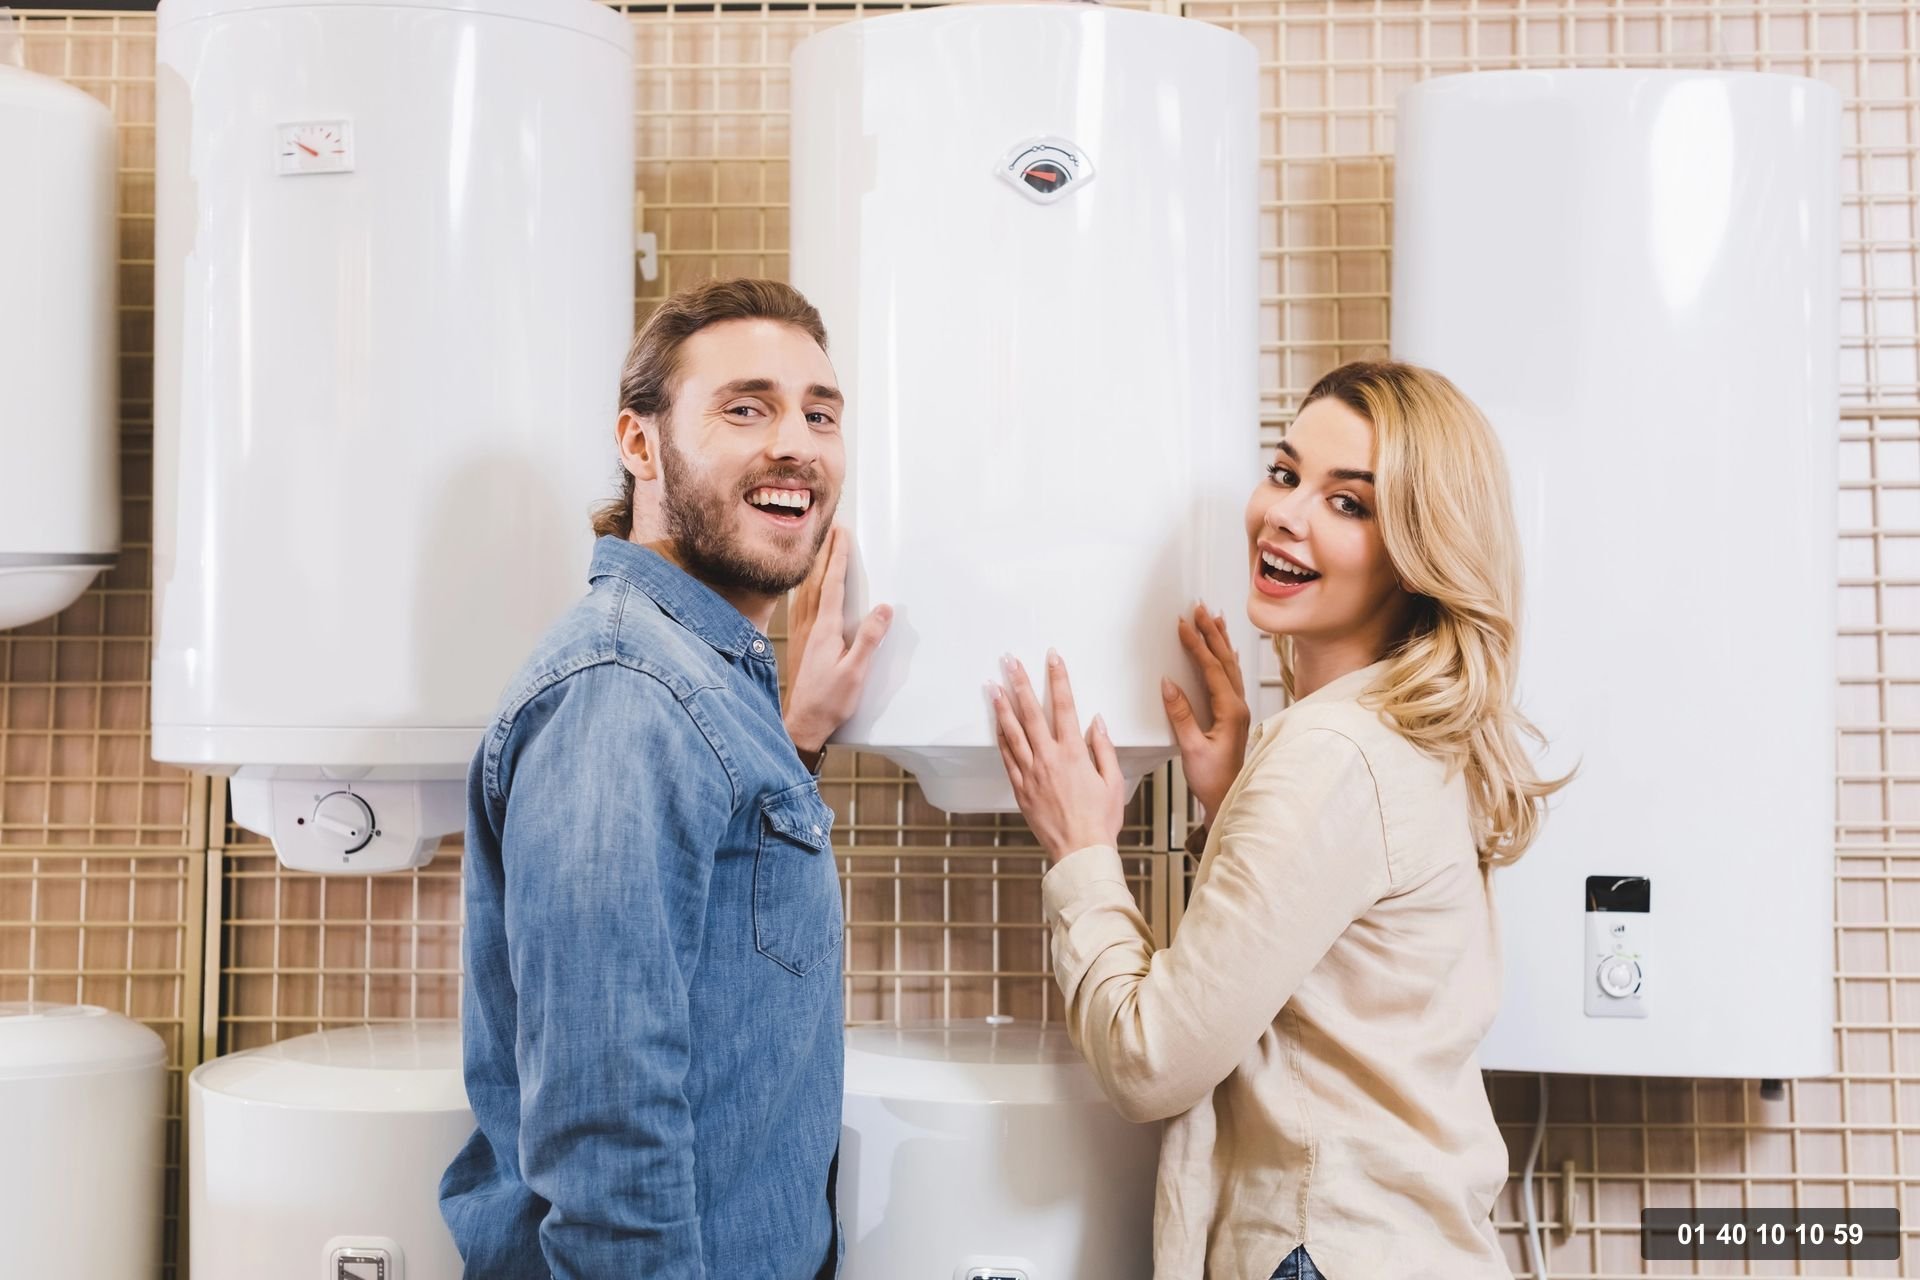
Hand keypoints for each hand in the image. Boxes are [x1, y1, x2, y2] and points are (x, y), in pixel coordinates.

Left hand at [783, 526, 892, 754]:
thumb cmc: (829, 701)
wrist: (801, 723)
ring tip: (821, 548)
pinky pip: (800, 604)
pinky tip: (804, 587)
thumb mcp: (856, 672)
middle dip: (825, 552)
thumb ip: (868, 639)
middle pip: (816, 580)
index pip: (832, 584)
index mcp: (825, 629)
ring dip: (814, 566)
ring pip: (806, 590)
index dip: (838, 557)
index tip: (842, 534)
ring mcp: (801, 633)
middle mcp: (809, 626)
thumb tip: (884, 609)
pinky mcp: (799, 643)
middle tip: (832, 529)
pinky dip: (805, 587)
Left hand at [989, 651, 1126, 863]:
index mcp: (1074, 754)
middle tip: (1010, 661)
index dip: (1058, 678)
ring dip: (1002, 705)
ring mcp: (1031, 773)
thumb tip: (1096, 720)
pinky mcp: (1020, 789)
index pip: (1064, 706)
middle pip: (1031, 712)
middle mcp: (1049, 758)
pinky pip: (1007, 757)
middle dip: (1020, 682)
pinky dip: (1000, 737)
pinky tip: (996, 722)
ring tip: (993, 684)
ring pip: (1012, 732)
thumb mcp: (1113, 781)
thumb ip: (1103, 747)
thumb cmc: (1101, 819)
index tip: (1052, 657)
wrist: (1080, 852)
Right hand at [1161, 603, 1250, 822]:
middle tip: (1200, 609)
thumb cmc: (1213, 779)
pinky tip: (1224, 651)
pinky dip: (1225, 657)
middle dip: (1212, 632)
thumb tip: (1169, 684)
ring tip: (1214, 618)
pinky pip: (1231, 677)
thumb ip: (1181, 715)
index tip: (1184, 625)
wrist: (1227, 798)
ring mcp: (1239, 710)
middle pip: (1225, 660)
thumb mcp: (1192, 747)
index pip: (1212, 668)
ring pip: (1231, 665)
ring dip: (1221, 641)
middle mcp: (1239, 706)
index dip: (1197, 645)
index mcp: (1231, 711)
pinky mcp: (1234, 715)